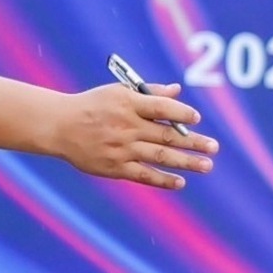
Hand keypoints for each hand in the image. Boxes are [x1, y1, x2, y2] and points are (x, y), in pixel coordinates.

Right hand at [44, 80, 217, 188]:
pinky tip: (180, 182)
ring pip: (159, 156)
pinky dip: (162, 179)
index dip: (181, 113)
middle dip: (194, 142)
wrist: (58, 126)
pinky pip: (143, 175)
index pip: (161, 108)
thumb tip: (177, 90)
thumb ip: (149, 93)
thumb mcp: (117, 93)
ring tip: (207, 165)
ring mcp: (120, 148)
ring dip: (186, 162)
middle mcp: (125, 126)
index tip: (197, 118)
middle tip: (214, 147)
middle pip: (166, 135)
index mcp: (127, 103)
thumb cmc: (94, 106)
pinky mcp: (114, 166)